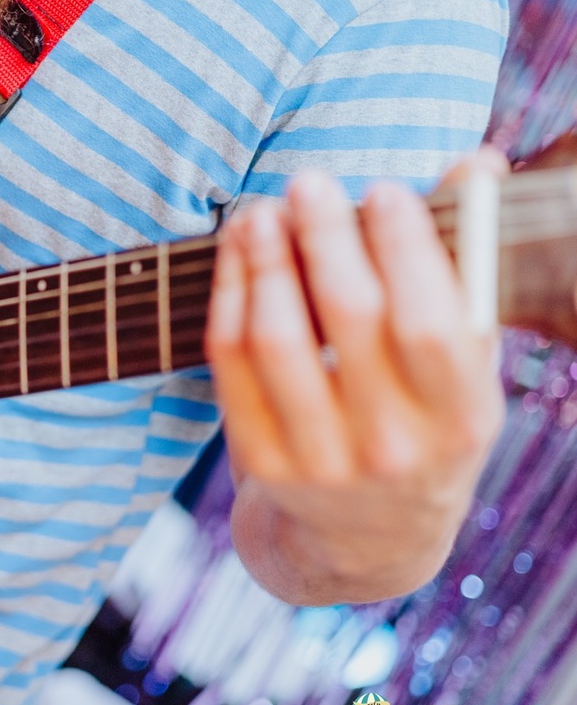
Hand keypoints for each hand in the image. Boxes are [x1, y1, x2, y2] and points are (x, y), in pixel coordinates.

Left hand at [206, 151, 507, 603]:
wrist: (366, 541)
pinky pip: (230, 364)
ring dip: (263, 261)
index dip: (403, 248)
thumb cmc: (424, 426)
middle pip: (348, 317)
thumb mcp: (463, 370)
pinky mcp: (260, 463)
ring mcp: (319, 461)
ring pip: (276, 337)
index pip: (429, 321)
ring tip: (260, 211)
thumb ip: (468, 270)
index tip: (382, 191)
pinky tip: (236, 256)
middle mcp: (392, 447)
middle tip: (309, 183)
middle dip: (324, 236)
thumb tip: (475, 163)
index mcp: (461, 421)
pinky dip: (228, 298)